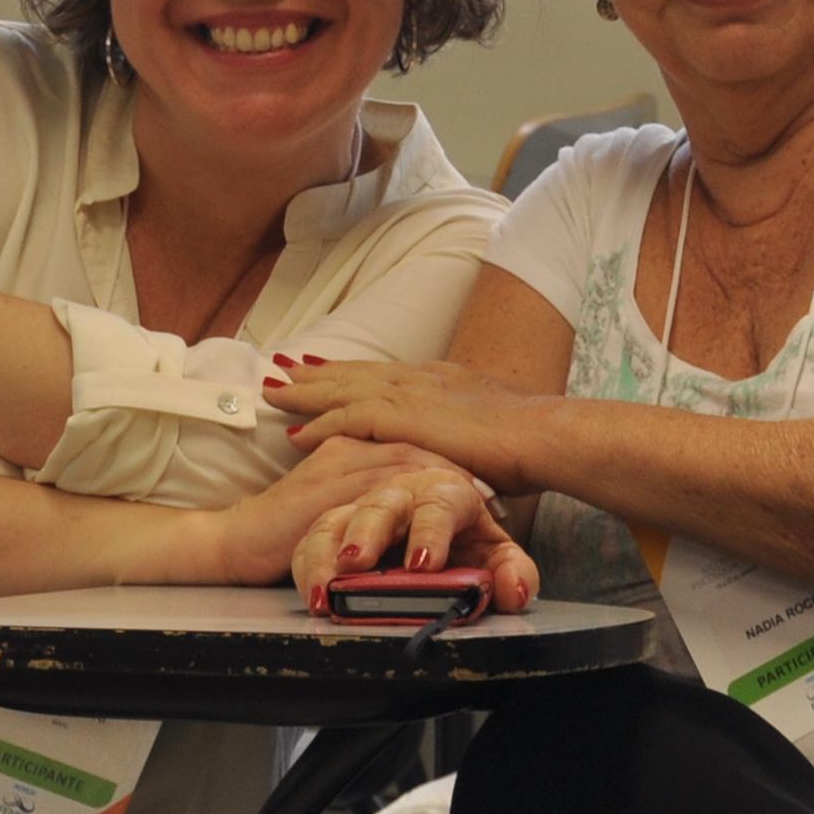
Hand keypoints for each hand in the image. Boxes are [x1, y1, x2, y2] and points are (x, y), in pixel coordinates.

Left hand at [264, 354, 543, 493]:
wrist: (539, 435)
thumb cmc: (526, 440)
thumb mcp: (490, 428)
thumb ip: (465, 431)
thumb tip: (461, 444)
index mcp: (440, 379)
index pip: (384, 373)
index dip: (352, 372)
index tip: (327, 369)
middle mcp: (419, 379)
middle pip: (356, 372)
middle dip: (318, 372)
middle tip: (283, 368)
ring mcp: (409, 394)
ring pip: (343, 389)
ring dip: (306, 392)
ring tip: (274, 392)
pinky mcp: (401, 417)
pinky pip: (346, 419)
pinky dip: (319, 424)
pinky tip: (294, 432)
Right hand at [283, 436, 539, 611]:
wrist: (427, 541)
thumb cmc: (460, 545)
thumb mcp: (487, 559)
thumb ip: (509, 572)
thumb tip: (515, 590)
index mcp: (446, 490)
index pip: (442, 499)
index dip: (431, 530)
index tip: (421, 565)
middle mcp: (401, 489)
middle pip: (382, 501)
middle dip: (368, 531)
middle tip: (357, 563)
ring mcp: (360, 503)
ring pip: (337, 518)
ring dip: (328, 554)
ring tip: (326, 592)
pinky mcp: (327, 519)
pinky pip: (311, 540)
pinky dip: (308, 567)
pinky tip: (315, 597)